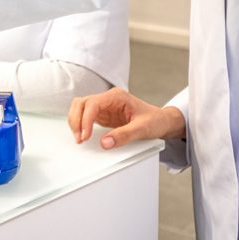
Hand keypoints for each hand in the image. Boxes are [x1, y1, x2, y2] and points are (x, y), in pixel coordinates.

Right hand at [68, 87, 185, 149]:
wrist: (162, 121)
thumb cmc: (155, 121)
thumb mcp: (142, 129)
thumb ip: (123, 135)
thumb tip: (104, 143)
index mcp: (117, 96)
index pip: (93, 103)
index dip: (85, 119)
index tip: (85, 135)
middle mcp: (108, 99)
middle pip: (82, 103)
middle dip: (77, 120)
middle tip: (80, 138)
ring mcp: (104, 106)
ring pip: (80, 108)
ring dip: (76, 122)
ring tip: (80, 138)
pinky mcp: (103, 115)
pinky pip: (85, 116)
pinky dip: (81, 125)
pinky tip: (83, 135)